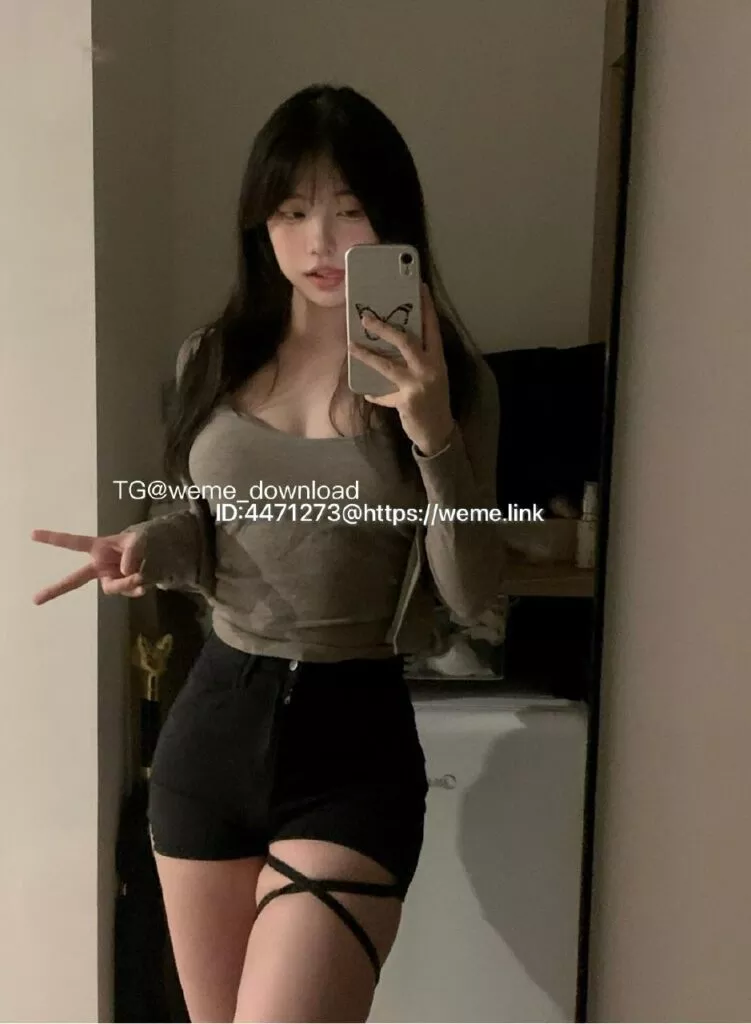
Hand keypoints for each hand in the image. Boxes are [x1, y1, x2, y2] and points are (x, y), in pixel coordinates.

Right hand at [31, 528, 147, 604]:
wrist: (157, 554)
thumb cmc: (141, 541)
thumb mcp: (140, 539)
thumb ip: (132, 551)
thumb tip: (124, 572)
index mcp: (98, 548)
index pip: (73, 542)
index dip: (54, 538)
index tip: (32, 534)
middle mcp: (99, 565)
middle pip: (75, 579)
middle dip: (56, 589)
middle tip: (35, 600)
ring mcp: (108, 578)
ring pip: (111, 587)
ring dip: (125, 583)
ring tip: (141, 575)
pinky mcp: (120, 588)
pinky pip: (125, 592)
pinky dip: (136, 589)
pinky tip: (144, 584)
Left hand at [350, 281, 454, 455]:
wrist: (439, 431)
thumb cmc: (433, 399)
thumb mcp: (432, 375)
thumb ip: (418, 360)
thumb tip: (393, 341)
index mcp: (437, 359)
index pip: (432, 328)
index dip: (426, 308)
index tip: (420, 287)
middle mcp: (430, 368)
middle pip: (406, 341)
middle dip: (385, 328)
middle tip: (365, 318)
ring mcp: (418, 385)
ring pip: (388, 365)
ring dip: (367, 355)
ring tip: (351, 346)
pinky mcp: (407, 401)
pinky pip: (384, 395)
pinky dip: (375, 394)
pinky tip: (366, 392)